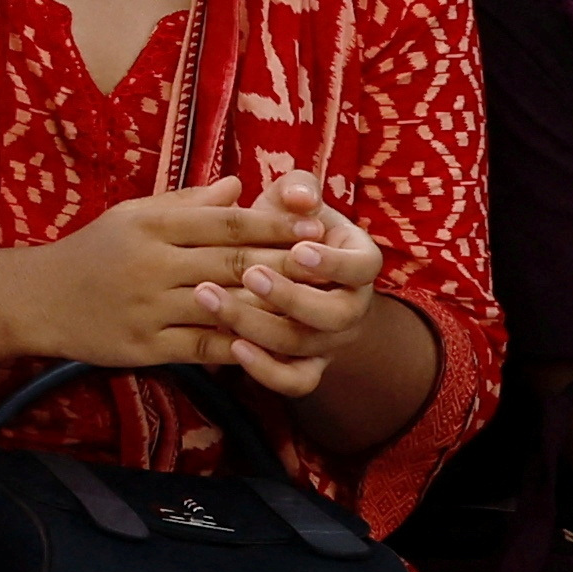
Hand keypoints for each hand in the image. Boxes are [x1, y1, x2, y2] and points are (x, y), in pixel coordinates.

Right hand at [33, 179, 310, 370]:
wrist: (37, 299)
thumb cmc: (92, 251)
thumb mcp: (132, 215)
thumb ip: (187, 203)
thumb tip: (240, 187)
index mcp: (149, 225)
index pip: (224, 221)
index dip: (273, 223)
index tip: (314, 224)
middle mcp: (150, 264)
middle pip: (232, 263)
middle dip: (286, 263)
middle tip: (331, 264)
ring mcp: (148, 307)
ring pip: (224, 306)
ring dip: (272, 307)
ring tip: (314, 305)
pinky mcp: (145, 346)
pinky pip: (203, 346)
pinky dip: (240, 344)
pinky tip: (271, 341)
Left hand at [210, 171, 387, 399]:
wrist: (271, 268)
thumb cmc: (283, 227)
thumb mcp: (291, 202)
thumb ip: (298, 190)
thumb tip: (299, 195)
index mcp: (357, 263)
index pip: (361, 268)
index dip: (334, 263)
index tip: (298, 250)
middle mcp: (352, 307)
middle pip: (334, 315)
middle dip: (291, 298)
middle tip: (249, 275)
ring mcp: (330, 341)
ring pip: (303, 346)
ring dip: (258, 326)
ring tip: (211, 299)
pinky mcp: (305, 366)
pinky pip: (294, 382)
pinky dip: (266, 370)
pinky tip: (232, 347)